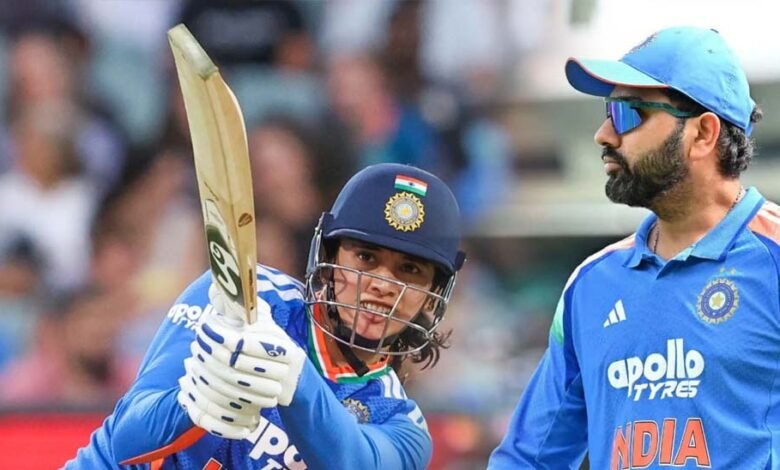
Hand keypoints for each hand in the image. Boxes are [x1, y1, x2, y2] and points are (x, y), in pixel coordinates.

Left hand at [176, 286, 305, 438]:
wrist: (296, 380)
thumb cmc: (274, 346)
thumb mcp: (264, 325)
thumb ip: (244, 308)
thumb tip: (218, 286)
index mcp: (281, 344)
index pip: (245, 341)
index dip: (221, 335)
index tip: (204, 327)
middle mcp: (280, 368)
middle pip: (236, 363)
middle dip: (211, 353)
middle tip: (197, 344)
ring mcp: (274, 387)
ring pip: (232, 383)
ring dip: (209, 372)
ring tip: (195, 359)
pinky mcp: (264, 403)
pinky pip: (234, 400)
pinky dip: (214, 392)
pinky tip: (201, 380)